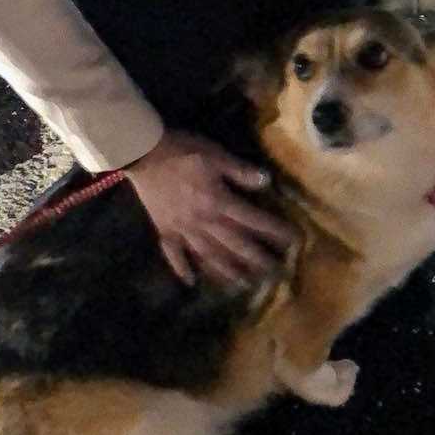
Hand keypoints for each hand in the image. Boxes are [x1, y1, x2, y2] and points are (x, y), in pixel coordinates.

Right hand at [125, 130, 294, 286]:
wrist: (142, 153)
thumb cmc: (182, 151)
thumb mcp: (215, 155)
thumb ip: (240, 171)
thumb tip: (267, 181)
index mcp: (218, 202)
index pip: (252, 219)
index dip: (273, 230)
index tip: (292, 241)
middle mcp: (203, 221)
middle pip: (234, 244)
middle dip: (256, 258)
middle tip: (274, 272)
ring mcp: (182, 229)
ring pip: (208, 255)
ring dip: (227, 271)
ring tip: (243, 284)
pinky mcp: (165, 230)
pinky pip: (174, 254)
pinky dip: (182, 269)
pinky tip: (191, 282)